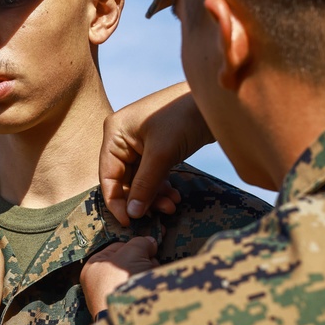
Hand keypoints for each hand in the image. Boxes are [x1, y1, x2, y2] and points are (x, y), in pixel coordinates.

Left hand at [80, 237, 159, 315]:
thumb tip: (150, 242)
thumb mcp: (132, 252)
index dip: (135, 245)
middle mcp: (100, 283)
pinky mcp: (127, 310)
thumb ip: (141, 243)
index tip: (151, 245)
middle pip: (129, 263)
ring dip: (148, 274)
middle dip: (144, 261)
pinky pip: (140, 292)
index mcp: (93, 267)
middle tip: (152, 262)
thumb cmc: (121, 280)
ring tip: (152, 277)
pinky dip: (149, 288)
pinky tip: (155, 287)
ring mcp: (114, 298)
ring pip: (137, 277)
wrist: (127, 316)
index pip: (117, 247)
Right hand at [100, 82, 213, 224]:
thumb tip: (132, 214)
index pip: (108, 175)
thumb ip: (145, 185)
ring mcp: (140, 143)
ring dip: (153, 196)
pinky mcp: (157, 147)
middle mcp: (123, 138)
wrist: (215, 101)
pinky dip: (161, 187)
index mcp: (115, 133)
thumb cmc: (183, 118)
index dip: (116, 201)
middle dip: (141, 199)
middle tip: (159, 213)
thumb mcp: (161, 154)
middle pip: (124, 179)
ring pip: (139, 180)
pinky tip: (174, 197)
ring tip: (171, 206)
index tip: (128, 222)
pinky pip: (152, 174)